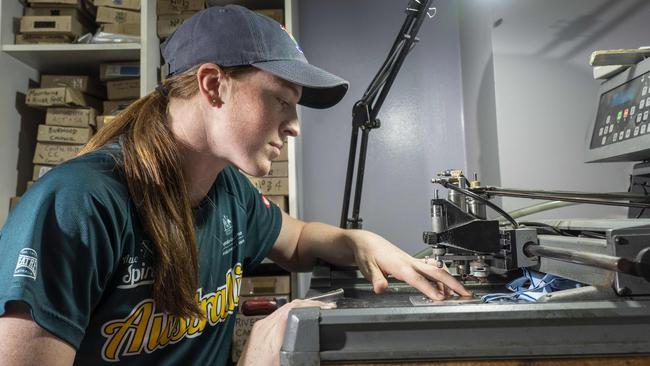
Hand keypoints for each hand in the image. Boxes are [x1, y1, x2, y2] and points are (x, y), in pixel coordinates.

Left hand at [237, 299, 334, 365]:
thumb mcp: (286, 360)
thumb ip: (298, 346)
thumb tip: (315, 351)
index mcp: (272, 331)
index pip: (294, 306)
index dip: (312, 304)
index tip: (325, 306)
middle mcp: (264, 326)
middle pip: (289, 305)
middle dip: (308, 304)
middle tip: (323, 307)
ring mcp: (259, 328)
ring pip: (282, 309)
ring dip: (298, 309)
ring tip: (312, 312)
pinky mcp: (257, 332)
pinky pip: (275, 317)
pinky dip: (288, 316)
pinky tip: (295, 323)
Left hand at [345, 230, 471, 299]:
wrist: (367, 242)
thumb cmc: (368, 253)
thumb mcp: (368, 268)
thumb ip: (376, 279)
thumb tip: (380, 288)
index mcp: (400, 265)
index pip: (418, 279)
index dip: (430, 289)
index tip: (440, 298)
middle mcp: (409, 262)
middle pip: (435, 272)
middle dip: (452, 283)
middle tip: (465, 293)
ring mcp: (412, 261)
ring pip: (436, 270)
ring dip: (448, 282)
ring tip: (459, 293)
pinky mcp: (412, 262)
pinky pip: (431, 270)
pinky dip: (440, 279)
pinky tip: (442, 287)